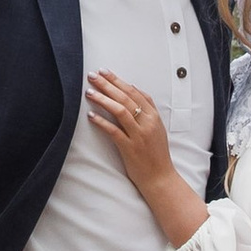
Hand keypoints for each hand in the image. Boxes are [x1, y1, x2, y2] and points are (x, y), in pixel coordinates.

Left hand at [84, 72, 208, 245]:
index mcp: (154, 117)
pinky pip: (114, 131)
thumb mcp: (157, 128)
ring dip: (103, 99)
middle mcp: (147, 123)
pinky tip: (91, 116)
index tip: (105, 72)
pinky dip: (102, 122)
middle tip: (93, 75)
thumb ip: (148, 110)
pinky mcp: (130, 148)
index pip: (135, 92)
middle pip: (125, 98)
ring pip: (119, 111)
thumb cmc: (156, 154)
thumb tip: (134, 89)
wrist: (161, 178)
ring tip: (89, 92)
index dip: (119, 81)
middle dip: (107, 84)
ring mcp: (139, 135)